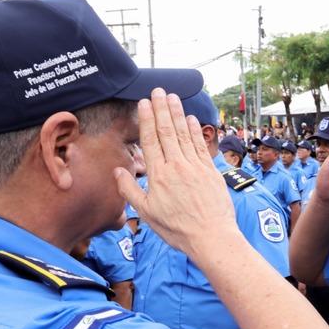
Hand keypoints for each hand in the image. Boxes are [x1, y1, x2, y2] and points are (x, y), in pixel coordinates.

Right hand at [115, 89, 237, 256]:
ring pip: (184, 134)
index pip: (150, 141)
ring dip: (178, 114)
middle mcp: (176, 167)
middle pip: (167, 132)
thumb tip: (117, 171)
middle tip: (158, 91)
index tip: (143, 103)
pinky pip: (200, 145)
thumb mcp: (147, 213)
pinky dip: (195, 130)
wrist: (211, 237)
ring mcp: (195, 167)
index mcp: (158, 176)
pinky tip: (191, 118)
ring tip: (173, 97)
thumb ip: (130, 190)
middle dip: (161, 109)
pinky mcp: (210, 171)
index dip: (146, 119)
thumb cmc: (178, 229)